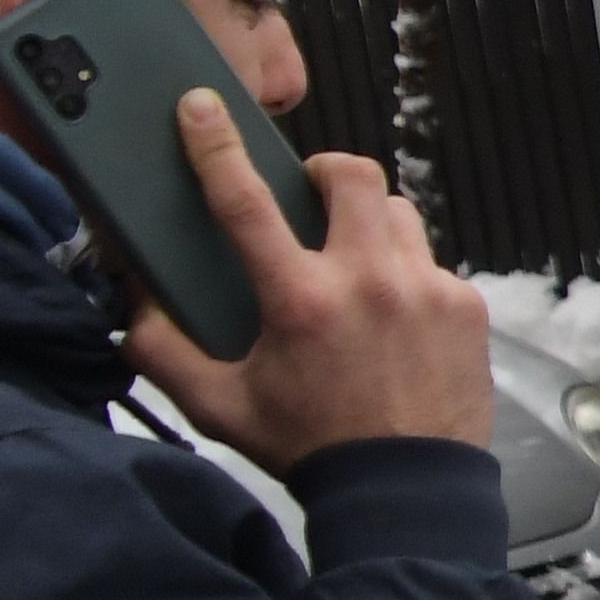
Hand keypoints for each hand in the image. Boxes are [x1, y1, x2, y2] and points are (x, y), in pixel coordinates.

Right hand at [133, 92, 492, 469]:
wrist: (406, 489)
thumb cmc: (313, 448)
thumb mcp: (219, 406)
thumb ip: (164, 351)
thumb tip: (133, 307)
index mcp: (298, 300)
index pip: (243, 201)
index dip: (216, 147)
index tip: (202, 109)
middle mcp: (367, 282)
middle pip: (351, 175)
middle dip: (325, 172)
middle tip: (307, 195)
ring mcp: (426, 289)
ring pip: (397, 212)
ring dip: (368, 222)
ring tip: (350, 258)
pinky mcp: (466, 306)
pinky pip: (430, 262)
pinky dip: (405, 273)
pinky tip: (391, 311)